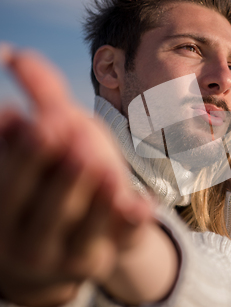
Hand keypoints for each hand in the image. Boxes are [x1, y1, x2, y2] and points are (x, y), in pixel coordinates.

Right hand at [0, 44, 151, 306]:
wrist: (88, 234)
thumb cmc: (65, 174)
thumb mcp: (56, 132)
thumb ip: (40, 95)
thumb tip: (12, 52)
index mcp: (7, 209)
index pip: (8, 182)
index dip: (19, 153)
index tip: (25, 118)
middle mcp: (29, 240)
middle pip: (43, 205)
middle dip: (55, 171)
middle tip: (64, 131)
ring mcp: (70, 254)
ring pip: (80, 225)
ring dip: (92, 194)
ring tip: (102, 166)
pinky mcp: (108, 254)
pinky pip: (122, 237)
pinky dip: (130, 220)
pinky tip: (141, 205)